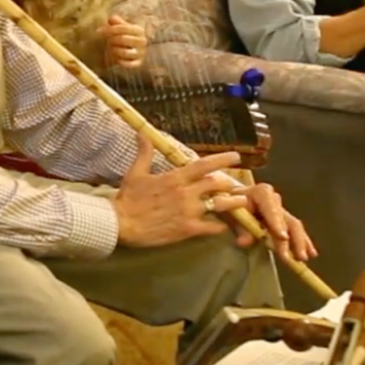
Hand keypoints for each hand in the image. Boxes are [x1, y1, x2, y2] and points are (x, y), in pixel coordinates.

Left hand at [103, 15, 147, 68]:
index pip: (124, 28)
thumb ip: (115, 22)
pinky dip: (119, 61)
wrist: (125, 51)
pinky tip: (115, 57)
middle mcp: (142, 41)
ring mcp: (141, 53)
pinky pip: (128, 64)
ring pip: (125, 52)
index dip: (110, 29)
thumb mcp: (118, 28)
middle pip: (123, 39)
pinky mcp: (138, 63)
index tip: (99, 31)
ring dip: (114, 50)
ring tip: (112, 48)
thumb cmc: (120, 37)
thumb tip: (112, 19)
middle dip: (112, 40)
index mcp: (139, 30)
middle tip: (107, 40)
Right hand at [112, 137, 254, 248]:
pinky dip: (220, 227)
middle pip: (217, 184)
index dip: (222, 159)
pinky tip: (224, 226)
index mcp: (176, 177)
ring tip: (242, 203)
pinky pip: (211, 228)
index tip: (236, 156)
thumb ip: (144, 153)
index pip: (204, 165)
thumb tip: (143, 134)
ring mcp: (189, 212)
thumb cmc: (128, 198)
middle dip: (228, 184)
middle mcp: (186, 193)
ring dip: (233, 203)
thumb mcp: (136, 172)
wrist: (121, 224)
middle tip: (234, 185)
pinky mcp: (188, 229)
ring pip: (220, 205)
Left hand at [228, 181, 317, 261]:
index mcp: (260, 193)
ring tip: (304, 257)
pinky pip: (293, 230)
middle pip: (286, 218)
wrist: (227, 195)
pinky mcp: (281, 218)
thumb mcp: (227, 211)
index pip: (270, 205)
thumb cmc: (225, 201)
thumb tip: (244, 242)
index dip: (276, 220)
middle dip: (292, 238)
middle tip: (296, 255)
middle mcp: (273, 199)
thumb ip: (237, 225)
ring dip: (300, 242)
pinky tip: (311, 253)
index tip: (282, 236)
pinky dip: (302, 241)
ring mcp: (279, 208)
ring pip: (293, 225)